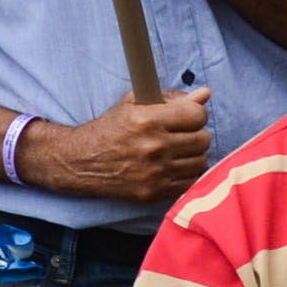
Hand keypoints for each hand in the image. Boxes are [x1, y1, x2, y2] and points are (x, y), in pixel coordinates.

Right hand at [27, 89, 214, 204]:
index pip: (198, 115)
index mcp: (147, 121)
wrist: (80, 162)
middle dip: (196, 134)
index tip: (188, 117)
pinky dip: (188, 174)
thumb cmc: (110, 129)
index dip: (196, 114)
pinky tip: (175, 167)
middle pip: (203, 139)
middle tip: (182, 135)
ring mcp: (154, 172)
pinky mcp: (153, 192)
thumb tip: (205, 93)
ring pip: (201, 161)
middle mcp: (153, 147)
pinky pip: (191, 182)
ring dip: (193, 155)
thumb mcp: (134, 104)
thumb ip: (172, 98)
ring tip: (178, 151)